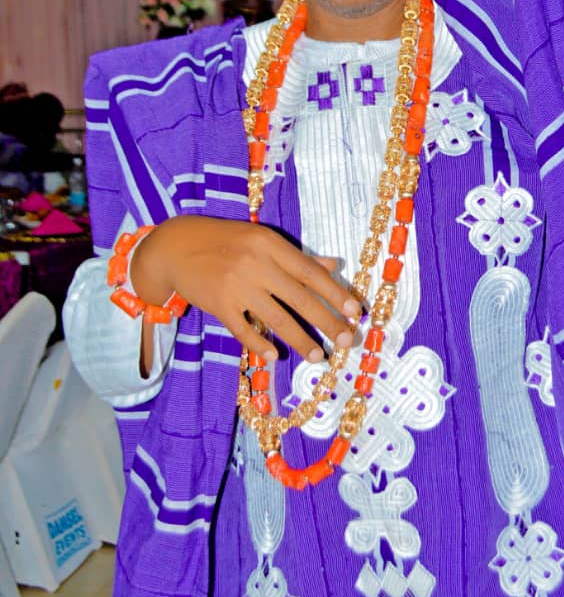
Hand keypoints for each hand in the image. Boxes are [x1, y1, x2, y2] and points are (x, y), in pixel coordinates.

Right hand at [131, 215, 360, 363]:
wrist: (175, 246)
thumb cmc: (224, 241)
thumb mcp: (261, 240)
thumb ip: (296, 256)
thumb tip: (333, 264)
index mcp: (270, 245)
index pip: (310, 272)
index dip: (335, 293)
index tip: (354, 311)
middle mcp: (256, 264)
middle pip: (300, 298)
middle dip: (326, 322)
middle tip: (344, 340)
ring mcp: (236, 286)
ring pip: (277, 318)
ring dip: (300, 340)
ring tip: (317, 355)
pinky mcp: (218, 305)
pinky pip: (244, 330)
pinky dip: (260, 344)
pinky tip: (275, 355)